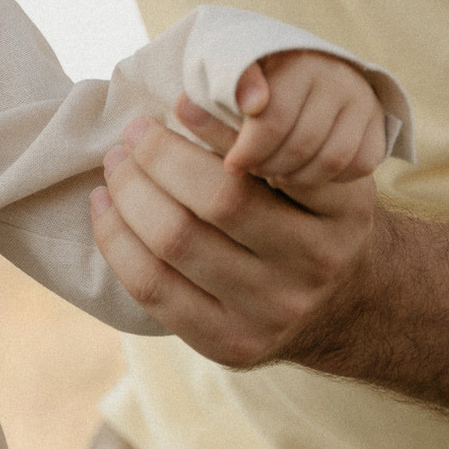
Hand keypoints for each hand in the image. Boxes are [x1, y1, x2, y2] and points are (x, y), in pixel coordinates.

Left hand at [92, 99, 380, 368]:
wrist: (344, 305)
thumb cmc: (312, 217)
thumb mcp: (318, 173)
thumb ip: (270, 140)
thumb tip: (188, 102)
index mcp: (342, 211)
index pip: (266, 162)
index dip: (212, 130)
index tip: (177, 103)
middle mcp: (315, 265)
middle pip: (214, 202)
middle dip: (157, 159)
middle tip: (133, 133)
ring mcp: (272, 313)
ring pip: (174, 246)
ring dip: (128, 195)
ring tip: (114, 166)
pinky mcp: (230, 346)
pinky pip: (153, 289)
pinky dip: (116, 242)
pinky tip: (105, 209)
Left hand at [223, 50, 387, 190]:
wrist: (308, 73)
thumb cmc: (263, 79)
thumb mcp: (239, 71)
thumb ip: (237, 84)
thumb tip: (252, 105)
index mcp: (299, 62)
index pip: (274, 119)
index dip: (249, 150)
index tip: (232, 166)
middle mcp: (337, 78)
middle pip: (302, 145)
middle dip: (270, 167)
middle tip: (254, 171)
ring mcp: (363, 100)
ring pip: (332, 160)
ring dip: (299, 177)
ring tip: (275, 175)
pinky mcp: (380, 121)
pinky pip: (362, 165)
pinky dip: (333, 178)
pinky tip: (306, 172)